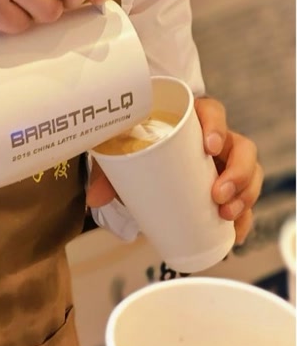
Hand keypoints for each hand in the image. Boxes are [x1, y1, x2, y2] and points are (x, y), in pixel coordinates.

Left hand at [87, 95, 262, 247]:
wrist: (144, 165)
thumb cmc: (139, 149)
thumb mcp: (124, 154)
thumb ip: (109, 171)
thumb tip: (95, 198)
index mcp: (194, 120)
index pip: (213, 112)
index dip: (217, 126)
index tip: (209, 146)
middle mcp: (217, 141)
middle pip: (242, 147)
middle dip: (238, 172)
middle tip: (217, 194)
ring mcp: (226, 165)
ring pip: (251, 174)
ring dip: (245, 196)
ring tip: (225, 214)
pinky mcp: (229, 188)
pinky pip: (246, 202)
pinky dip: (244, 219)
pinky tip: (235, 234)